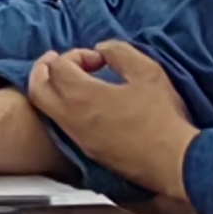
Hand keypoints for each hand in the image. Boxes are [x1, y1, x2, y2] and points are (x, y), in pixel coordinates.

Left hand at [22, 38, 199, 207]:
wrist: (174, 163)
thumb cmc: (162, 118)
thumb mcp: (145, 72)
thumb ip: (119, 52)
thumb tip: (101, 50)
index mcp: (81, 96)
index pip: (57, 66)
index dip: (75, 55)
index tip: (98, 59)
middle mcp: (71, 119)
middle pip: (38, 90)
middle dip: (43, 70)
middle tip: (56, 60)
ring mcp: (78, 139)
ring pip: (48, 111)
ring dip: (54, 91)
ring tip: (72, 81)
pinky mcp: (89, 153)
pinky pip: (64, 127)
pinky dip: (65, 110)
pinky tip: (87, 106)